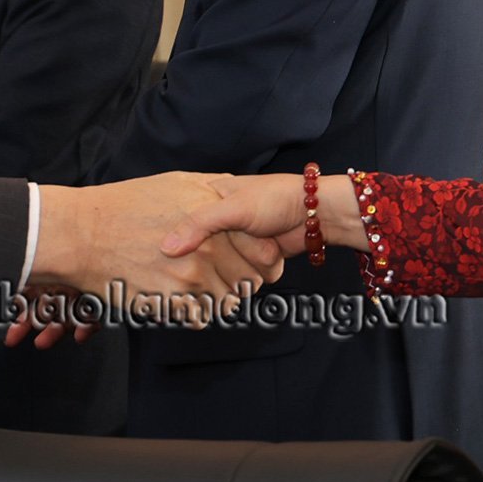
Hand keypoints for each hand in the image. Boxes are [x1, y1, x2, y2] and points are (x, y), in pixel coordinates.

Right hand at [29, 173, 284, 325]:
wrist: (83, 233)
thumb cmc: (124, 205)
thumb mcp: (174, 182)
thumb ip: (209, 188)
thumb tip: (231, 187)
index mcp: (213, 216)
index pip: (262, 253)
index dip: (258, 261)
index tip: (245, 262)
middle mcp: (209, 247)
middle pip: (248, 281)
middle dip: (239, 284)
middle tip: (220, 280)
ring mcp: (191, 275)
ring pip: (226, 303)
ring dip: (216, 301)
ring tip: (196, 291)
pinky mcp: (173, 300)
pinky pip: (200, 317)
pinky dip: (194, 314)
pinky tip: (180, 301)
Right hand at [160, 172, 365, 260]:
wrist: (317, 210)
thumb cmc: (274, 198)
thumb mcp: (233, 207)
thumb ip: (199, 225)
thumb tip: (166, 249)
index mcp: (205, 205)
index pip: (187, 240)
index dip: (201, 245)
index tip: (222, 235)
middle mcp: (216, 231)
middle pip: (208, 265)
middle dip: (235, 254)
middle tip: (255, 230)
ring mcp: (234, 249)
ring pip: (229, 278)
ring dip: (251, 265)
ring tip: (266, 238)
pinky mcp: (251, 265)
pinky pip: (246, 284)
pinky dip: (262, 272)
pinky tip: (273, 249)